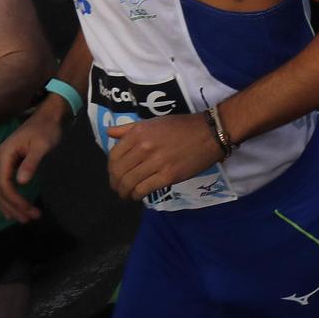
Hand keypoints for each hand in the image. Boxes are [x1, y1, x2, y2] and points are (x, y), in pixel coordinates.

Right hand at [0, 106, 64, 221]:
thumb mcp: (42, 145)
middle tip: (30, 219)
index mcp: (3, 154)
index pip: (3, 183)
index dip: (14, 200)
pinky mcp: (8, 165)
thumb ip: (31, 163)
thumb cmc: (47, 129)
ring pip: (1, 190)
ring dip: (11, 206)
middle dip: (14, 206)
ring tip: (25, 219)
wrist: (49, 117)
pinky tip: (15, 210)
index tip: (28, 210)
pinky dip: (10, 199)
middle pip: (0, 190)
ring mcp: (1, 163)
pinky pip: (5, 186)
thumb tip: (21, 182)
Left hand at [104, 112, 221, 201]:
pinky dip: (136, 195)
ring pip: (129, 183)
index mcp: (139, 133)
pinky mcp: (168, 176)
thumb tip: (109, 132)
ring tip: (126, 194)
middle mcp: (144, 147)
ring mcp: (156, 162)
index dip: (111, 169)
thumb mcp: (154, 122)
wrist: (210, 133)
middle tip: (118, 188)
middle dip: (115, 183)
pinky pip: (144, 189)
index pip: (114, 156)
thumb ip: (129, 128)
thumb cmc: (182, 126)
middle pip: (119, 172)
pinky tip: (138, 195)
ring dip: (124, 192)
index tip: (115, 174)